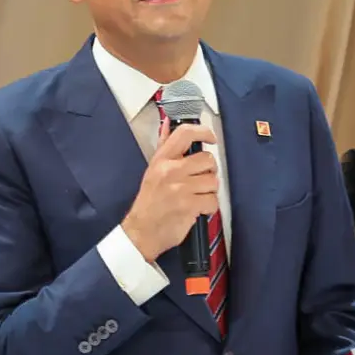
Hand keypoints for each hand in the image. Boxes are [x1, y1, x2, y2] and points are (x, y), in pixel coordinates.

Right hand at [120, 119, 218, 261]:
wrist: (141, 231)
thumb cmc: (149, 201)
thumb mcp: (153, 169)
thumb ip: (164, 145)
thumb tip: (168, 123)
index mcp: (162, 159)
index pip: (185, 134)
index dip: (204, 132)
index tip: (210, 138)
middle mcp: (171, 171)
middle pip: (207, 159)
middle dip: (209, 171)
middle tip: (200, 179)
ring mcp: (180, 188)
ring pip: (213, 181)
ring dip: (209, 191)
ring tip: (196, 196)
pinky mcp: (189, 206)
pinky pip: (212, 200)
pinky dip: (208, 207)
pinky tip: (197, 208)